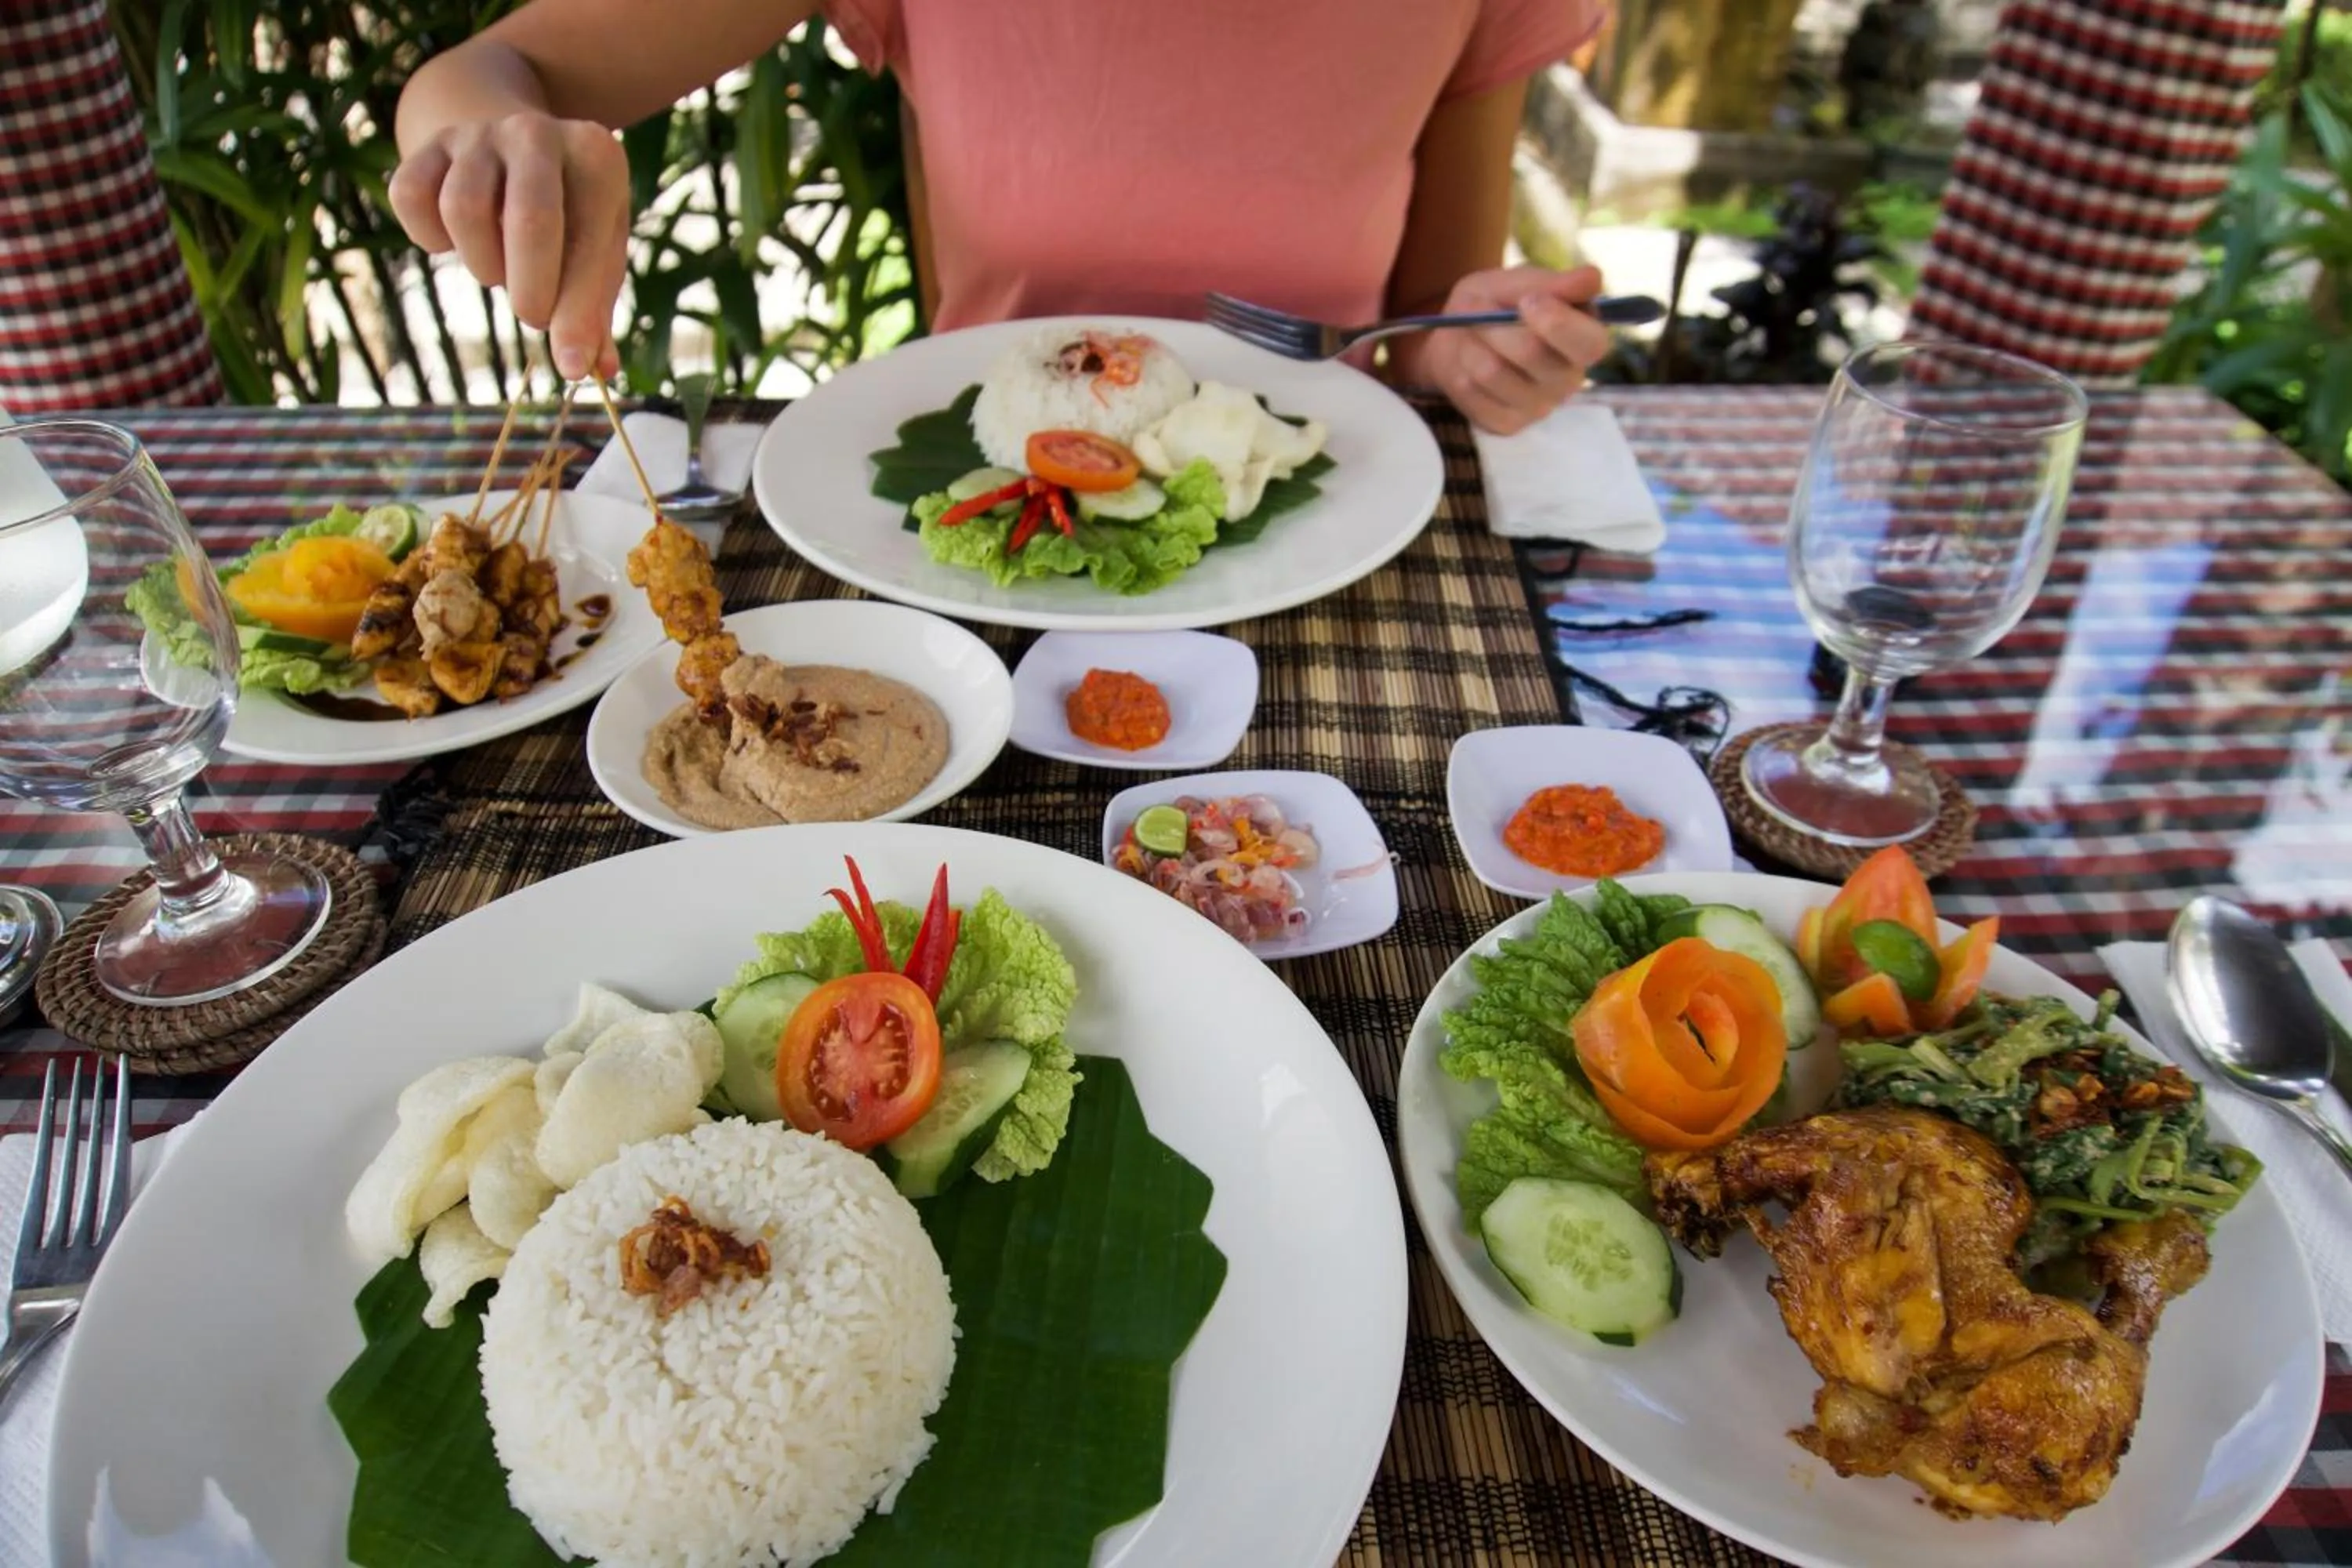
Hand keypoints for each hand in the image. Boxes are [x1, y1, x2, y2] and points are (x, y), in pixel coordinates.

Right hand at [387, 111, 630, 381]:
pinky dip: (429, 238)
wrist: (511, 146)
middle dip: (530, 289)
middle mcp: (537, 134)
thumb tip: (595, 371)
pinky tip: (454, 241)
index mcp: (596, 157)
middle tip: (534, 317)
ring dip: (482, 263)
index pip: (588, 243)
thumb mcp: (596, 250)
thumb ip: (595, 310)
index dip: (577, 313)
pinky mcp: (429, 144)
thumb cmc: (568, 215)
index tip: (569, 367)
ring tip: (500, 268)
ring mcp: (479, 134)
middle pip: (530, 219)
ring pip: (463, 210)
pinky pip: (412, 199)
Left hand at [1395, 265, 1612, 434]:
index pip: (1588, 343)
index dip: (1556, 322)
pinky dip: (1459, 366)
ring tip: (1471, 332)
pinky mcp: (1506, 424)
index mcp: (1586, 341)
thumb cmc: (1500, 304)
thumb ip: (1555, 283)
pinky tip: (1467, 360)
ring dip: (1472, 342)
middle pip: (1531, 353)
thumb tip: (1593, 277)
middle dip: (1494, 323)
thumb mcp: (1522, 282)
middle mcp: (1569, 379)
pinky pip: (1470, 391)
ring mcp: (1538, 407)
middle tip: (1478, 307)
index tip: (1527, 301)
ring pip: (1492, 371)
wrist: (1460, 334)